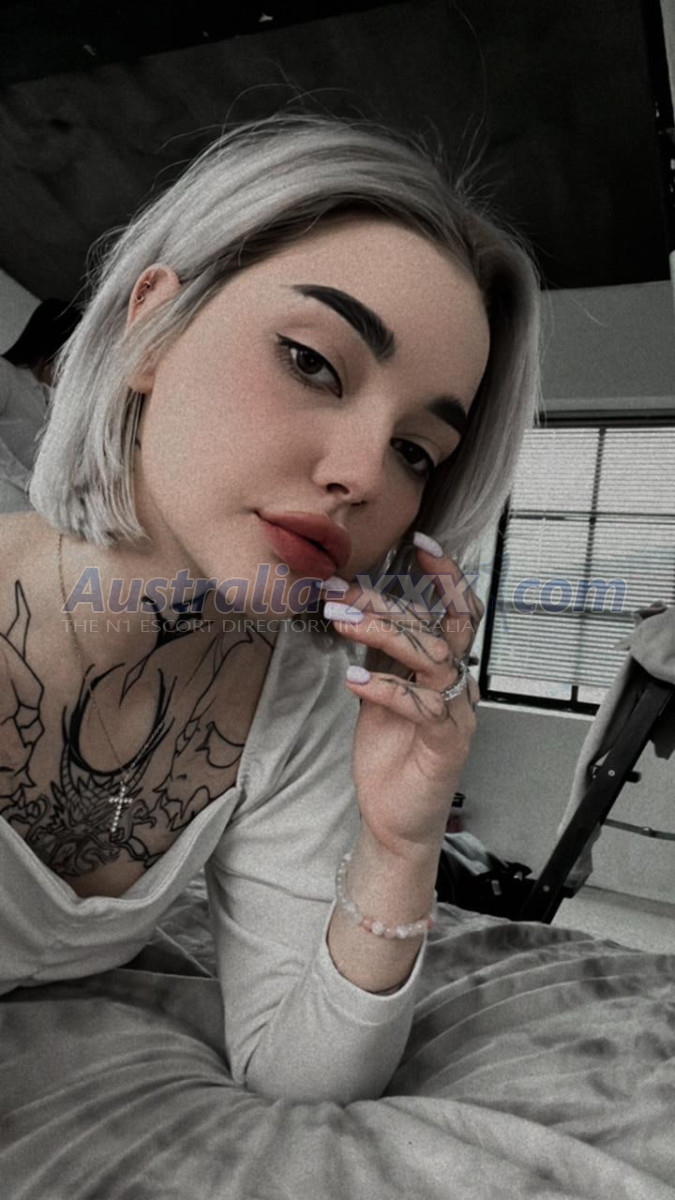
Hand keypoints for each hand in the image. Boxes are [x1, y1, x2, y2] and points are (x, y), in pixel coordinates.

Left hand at [322, 539, 482, 857]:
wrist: (394, 820)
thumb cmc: (390, 756)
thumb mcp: (378, 691)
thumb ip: (379, 653)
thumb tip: (356, 605)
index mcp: (444, 670)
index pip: (458, 612)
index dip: (446, 576)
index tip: (419, 544)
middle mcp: (457, 686)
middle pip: (439, 627)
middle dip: (389, 602)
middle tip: (343, 590)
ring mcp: (455, 714)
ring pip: (433, 657)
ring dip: (385, 633)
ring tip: (343, 620)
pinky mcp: (445, 744)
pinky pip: (423, 705)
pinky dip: (386, 688)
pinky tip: (353, 680)